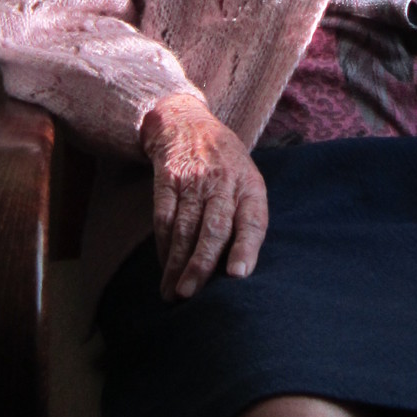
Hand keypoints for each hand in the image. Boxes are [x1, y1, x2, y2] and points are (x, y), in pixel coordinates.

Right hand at [139, 90, 269, 299]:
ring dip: (177, 263)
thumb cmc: (224, 164)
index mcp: (250, 185)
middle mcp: (223, 182)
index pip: (253, 220)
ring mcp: (193, 179)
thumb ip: (246, 217)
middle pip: (214, 229)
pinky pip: (164, 217)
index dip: (246, 248)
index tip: (237, 275)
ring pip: (185, 228)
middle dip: (201, 265)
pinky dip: (163, 245)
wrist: (186, 121)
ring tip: (172, 292)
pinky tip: (163, 265)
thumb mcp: (245, 180)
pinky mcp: (167, 178)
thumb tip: (239, 271)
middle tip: (190, 294)